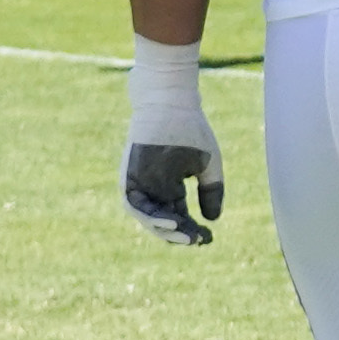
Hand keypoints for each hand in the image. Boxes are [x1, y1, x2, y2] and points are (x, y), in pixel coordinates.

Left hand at [121, 34, 223, 246]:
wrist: (168, 97)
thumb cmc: (190, 127)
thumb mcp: (208, 163)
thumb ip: (210, 191)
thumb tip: (211, 220)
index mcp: (170, 185)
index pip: (179, 216)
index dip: (193, 230)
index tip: (209, 239)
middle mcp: (150, 187)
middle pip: (162, 222)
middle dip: (180, 235)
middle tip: (196, 241)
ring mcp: (138, 182)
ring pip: (146, 217)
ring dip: (163, 230)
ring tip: (184, 235)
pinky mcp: (127, 174)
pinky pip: (133, 204)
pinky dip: (148, 216)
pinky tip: (169, 220)